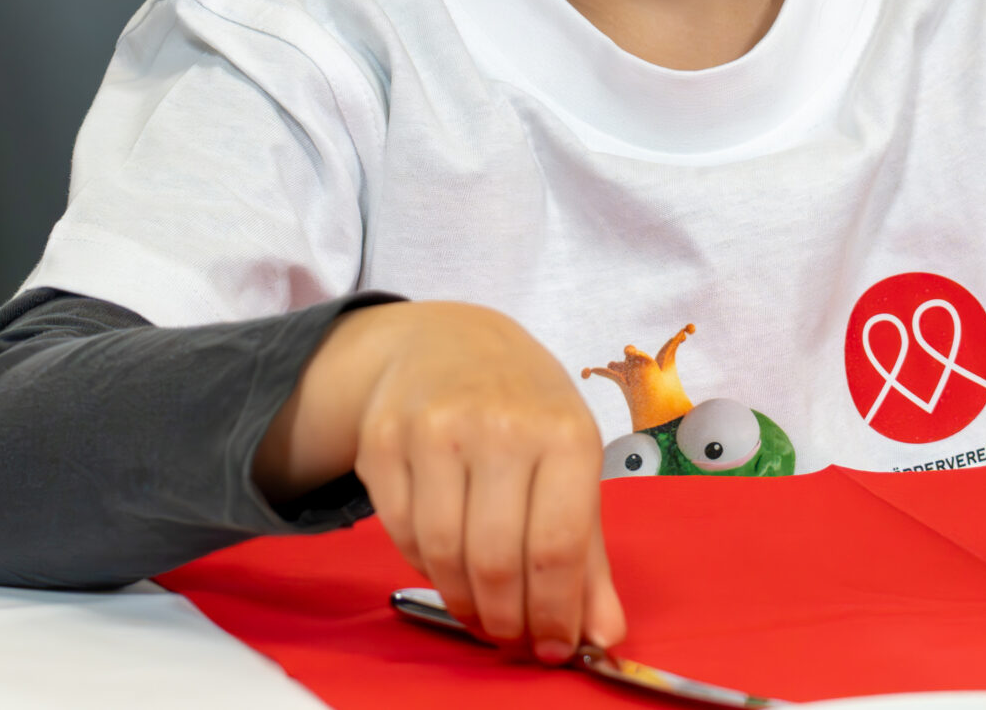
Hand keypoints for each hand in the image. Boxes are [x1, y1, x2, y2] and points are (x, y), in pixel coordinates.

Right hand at [257, 302, 626, 664]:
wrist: (446, 340)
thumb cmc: (523, 407)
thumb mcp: (571, 462)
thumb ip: (588, 554)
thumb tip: (603, 635)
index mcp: (563, 432)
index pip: (557, 548)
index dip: (555, 613)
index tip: (556, 646)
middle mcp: (498, 426)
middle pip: (496, 559)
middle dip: (508, 619)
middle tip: (513, 638)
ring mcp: (433, 430)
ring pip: (442, 554)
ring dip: (465, 602)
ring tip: (482, 612)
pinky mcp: (382, 440)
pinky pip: (401, 534)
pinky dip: (425, 567)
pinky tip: (447, 565)